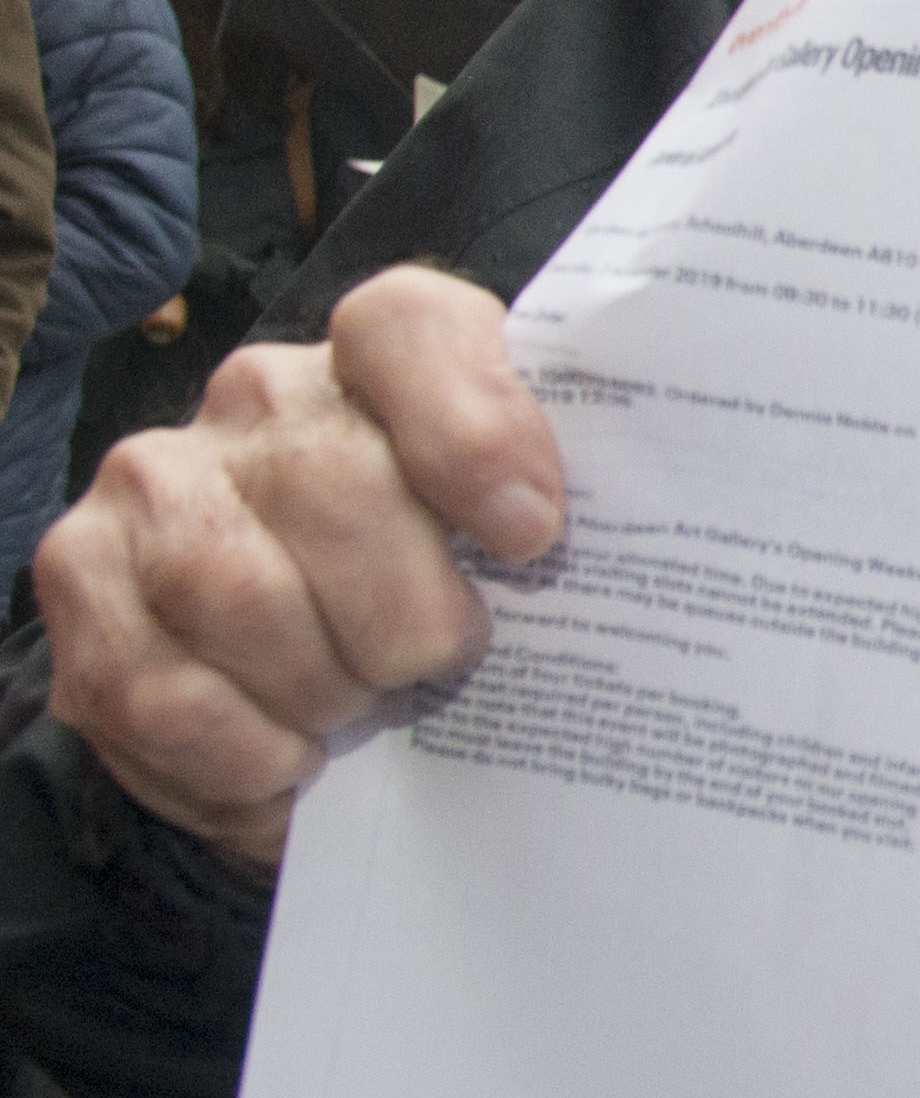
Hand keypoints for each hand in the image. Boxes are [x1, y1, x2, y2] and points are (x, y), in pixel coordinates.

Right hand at [37, 269, 565, 869]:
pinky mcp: (79, 574)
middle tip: (440, 667)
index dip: (474, 426)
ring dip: (322, 688)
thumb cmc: (446, 580)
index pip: (411, 327)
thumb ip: (582, 523)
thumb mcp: (524, 535)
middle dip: (407, 616)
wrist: (308, 647)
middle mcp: (260, 394)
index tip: (530, 536)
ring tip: (362, 715)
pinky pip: (154, 688)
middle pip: (333, 485)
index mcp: (386, 356)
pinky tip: (289, 770)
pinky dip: (240, 755)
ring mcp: (158, 478)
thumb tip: (662, 587)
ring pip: (236, 592)